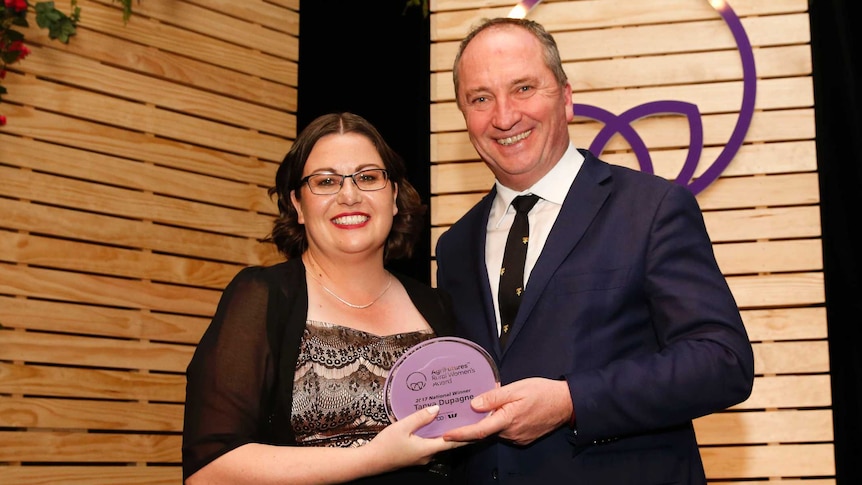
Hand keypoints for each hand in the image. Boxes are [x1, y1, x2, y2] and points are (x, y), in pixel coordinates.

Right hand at [363, 405, 467, 473]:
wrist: (370, 461)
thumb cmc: (385, 445)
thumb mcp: (402, 427)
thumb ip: (420, 418)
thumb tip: (437, 408)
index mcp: (428, 449)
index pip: (453, 442)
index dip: (467, 435)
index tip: (479, 427)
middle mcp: (428, 455)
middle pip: (448, 443)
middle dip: (459, 431)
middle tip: (468, 417)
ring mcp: (422, 457)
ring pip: (438, 443)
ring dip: (446, 432)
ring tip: (453, 418)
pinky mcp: (415, 456)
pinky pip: (430, 444)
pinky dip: (436, 435)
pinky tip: (434, 425)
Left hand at [442, 378, 571, 445]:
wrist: (566, 403)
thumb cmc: (543, 392)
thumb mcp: (517, 388)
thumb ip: (494, 397)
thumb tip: (474, 404)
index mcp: (507, 420)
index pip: (478, 431)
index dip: (461, 434)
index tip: (447, 435)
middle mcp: (511, 432)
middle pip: (485, 431)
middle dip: (474, 424)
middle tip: (461, 413)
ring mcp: (518, 437)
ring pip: (496, 431)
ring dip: (489, 421)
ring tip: (486, 406)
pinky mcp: (523, 438)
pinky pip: (506, 431)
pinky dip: (500, 423)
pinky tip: (502, 411)